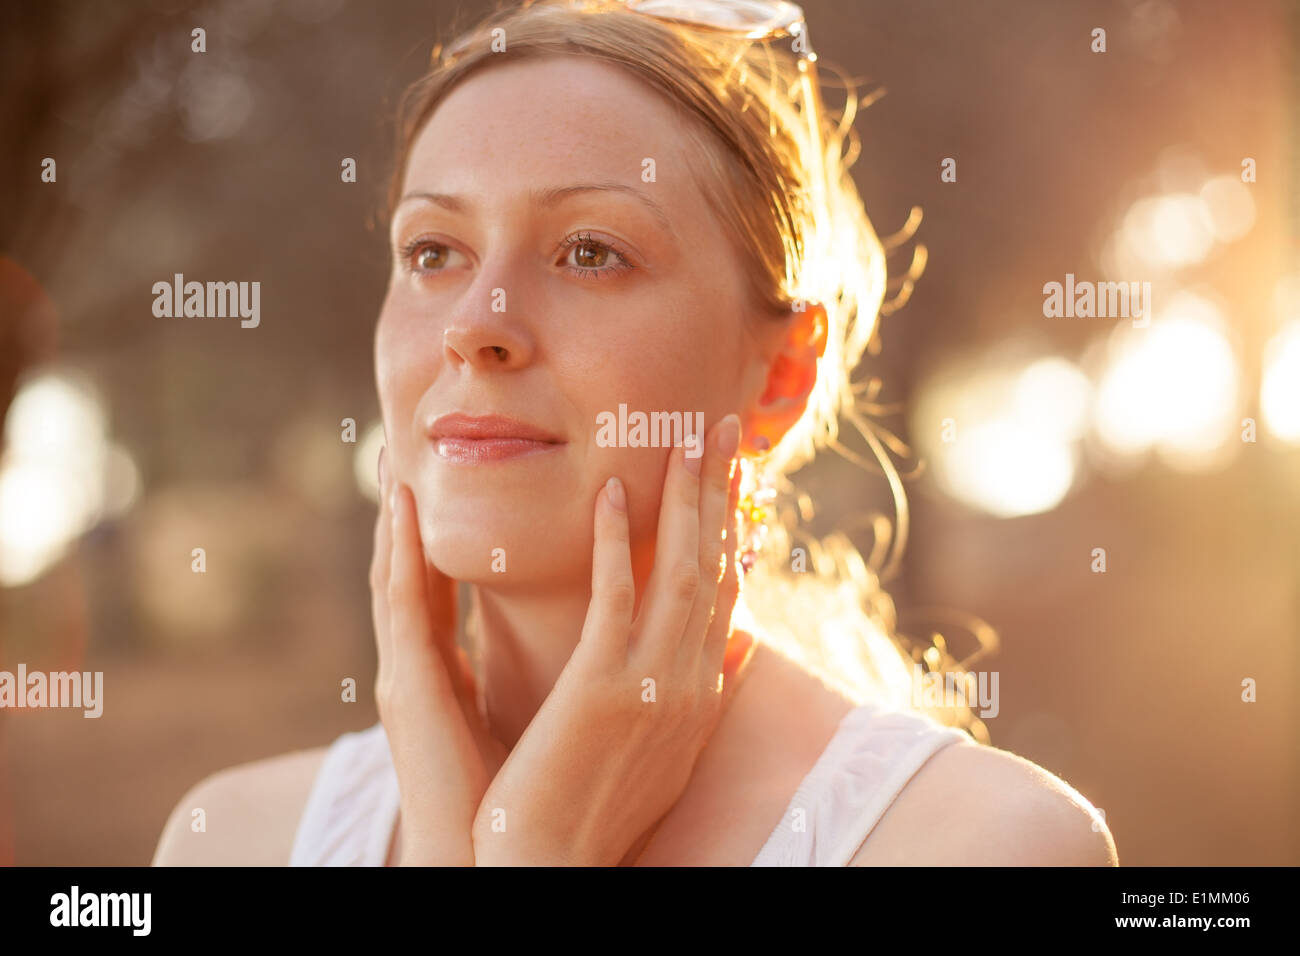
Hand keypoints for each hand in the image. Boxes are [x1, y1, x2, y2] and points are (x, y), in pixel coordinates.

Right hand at [371, 448, 506, 865]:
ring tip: (395, 457)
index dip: (442, 537)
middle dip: (407, 514)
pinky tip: (405, 505)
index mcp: (448, 674)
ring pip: (400, 575)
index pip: (445, 589)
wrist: (504, 859)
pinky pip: (404, 605)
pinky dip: (401, 551)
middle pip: (414, 572)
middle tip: (406, 451)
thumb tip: (585, 635)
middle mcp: (420, 666)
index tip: (451, 484)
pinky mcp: (408, 687)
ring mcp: (406, 674)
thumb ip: (537, 671)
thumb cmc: (525, 798)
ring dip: (396, 514)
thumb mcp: (529, 716)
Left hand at [470, 414, 753, 865]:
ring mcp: (652, 683)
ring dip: (685, 499)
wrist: (557, 864)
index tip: (732, 476)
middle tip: (722, 428)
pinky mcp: (604, 688)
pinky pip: (614, 598)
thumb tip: (748, 646)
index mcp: (702, 690)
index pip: (726, 591)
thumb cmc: (602, 801)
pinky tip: (613, 491)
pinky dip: (615, 542)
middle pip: (714, 568)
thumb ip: (708, 688)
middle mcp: (691, 681)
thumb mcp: (671, 743)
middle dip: (720, 494)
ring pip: (679, 572)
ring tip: (689, 436)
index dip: (730, 527)